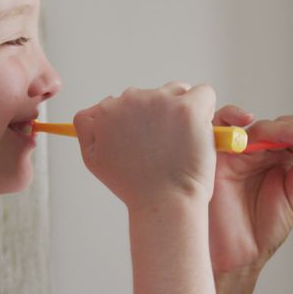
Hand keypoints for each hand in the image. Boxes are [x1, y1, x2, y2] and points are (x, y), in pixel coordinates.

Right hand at [74, 82, 216, 208]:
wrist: (163, 202)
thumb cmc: (135, 187)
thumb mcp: (94, 159)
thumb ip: (87, 130)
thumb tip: (93, 111)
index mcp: (107, 111)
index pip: (121, 101)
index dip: (135, 120)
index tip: (143, 140)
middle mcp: (131, 99)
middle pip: (149, 94)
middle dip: (158, 114)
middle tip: (164, 145)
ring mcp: (160, 101)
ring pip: (176, 91)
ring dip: (181, 109)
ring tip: (182, 140)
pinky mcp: (189, 108)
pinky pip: (203, 92)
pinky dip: (205, 107)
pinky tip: (201, 128)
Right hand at [208, 107, 292, 274]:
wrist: (238, 256)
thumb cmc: (261, 230)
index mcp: (280, 158)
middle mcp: (260, 150)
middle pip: (284, 126)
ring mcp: (238, 150)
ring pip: (262, 126)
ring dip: (288, 128)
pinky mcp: (216, 155)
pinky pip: (219, 124)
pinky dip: (232, 115)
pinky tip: (250, 120)